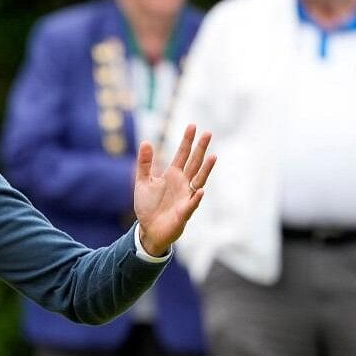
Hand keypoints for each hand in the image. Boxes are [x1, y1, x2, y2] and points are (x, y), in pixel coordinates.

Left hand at [133, 125, 215, 256]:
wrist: (148, 229)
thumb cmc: (148, 206)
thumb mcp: (143, 182)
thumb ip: (144, 163)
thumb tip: (145, 142)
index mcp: (172, 175)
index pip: (182, 154)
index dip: (187, 141)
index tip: (193, 126)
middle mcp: (182, 184)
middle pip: (194, 163)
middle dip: (200, 149)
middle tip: (208, 133)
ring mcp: (185, 197)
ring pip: (198, 180)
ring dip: (205, 170)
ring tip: (212, 157)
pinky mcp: (184, 213)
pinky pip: (191, 204)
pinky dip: (196, 198)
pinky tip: (200, 191)